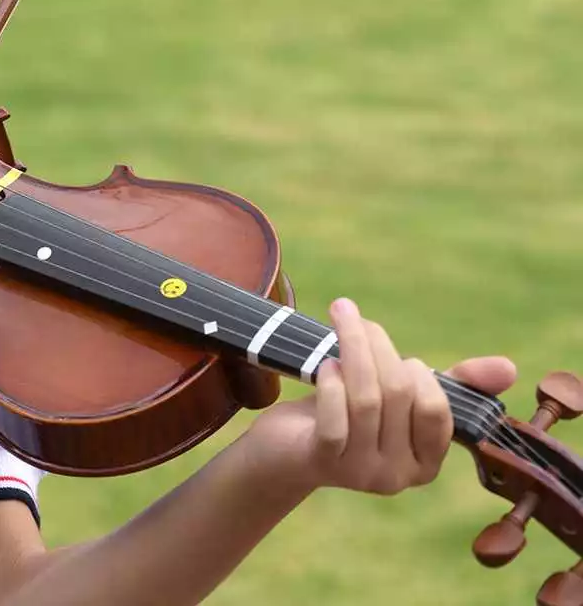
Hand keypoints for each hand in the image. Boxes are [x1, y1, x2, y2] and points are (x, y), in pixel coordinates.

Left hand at [243, 298, 516, 494]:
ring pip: (367, 399)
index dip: (419, 373)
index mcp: (426, 462)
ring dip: (353, 349)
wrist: (283, 450)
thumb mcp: (398, 398)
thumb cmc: (347, 416)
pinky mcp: (324, 462)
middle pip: (399, 394)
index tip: (398, 354)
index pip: (436, 410)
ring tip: (340, 319)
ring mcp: (361, 472)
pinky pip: (335, 417)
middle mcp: (399, 475)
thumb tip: (509, 368)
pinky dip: (330, 383)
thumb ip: (450, 384)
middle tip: (354, 317)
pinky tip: (324, 364)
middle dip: (378, 347)